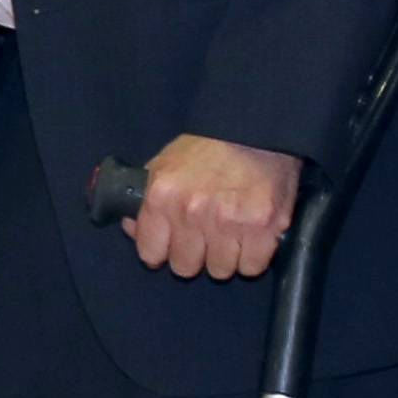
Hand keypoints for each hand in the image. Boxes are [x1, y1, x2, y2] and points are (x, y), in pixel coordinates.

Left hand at [127, 134, 299, 279]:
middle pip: (186, 267)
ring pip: (220, 270)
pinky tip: (251, 237)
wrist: (253, 128)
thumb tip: (133, 229)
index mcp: (162, 197)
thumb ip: (145, 199)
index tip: (170, 247)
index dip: (161, 251)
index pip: (151, 253)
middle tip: (204, 238)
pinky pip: (251, 266)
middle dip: (194, 255)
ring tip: (230, 235)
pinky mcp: (265, 227)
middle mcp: (192, 213)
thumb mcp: (164, 164)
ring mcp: (229, 222)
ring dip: (224, 257)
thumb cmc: (206, 146)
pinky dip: (252, 257)